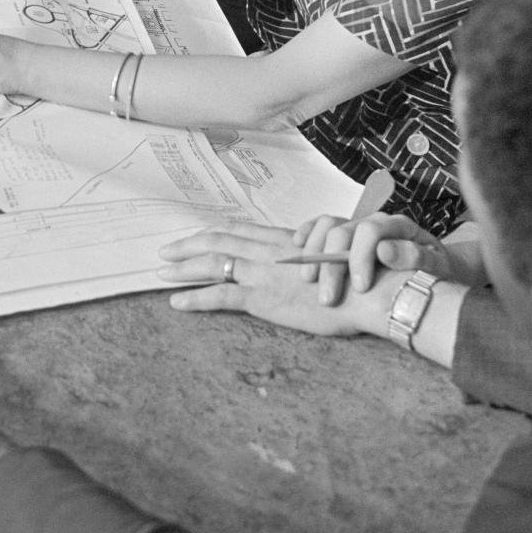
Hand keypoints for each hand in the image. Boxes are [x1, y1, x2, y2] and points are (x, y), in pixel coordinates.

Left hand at [158, 223, 401, 337]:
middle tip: (164, 251)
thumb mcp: (329, 257)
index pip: (239, 230)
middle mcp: (267, 251)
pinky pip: (219, 296)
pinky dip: (195, 298)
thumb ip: (309, 255)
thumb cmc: (358, 278)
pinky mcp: (262, 298)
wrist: (369, 289)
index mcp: (283, 241)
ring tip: (162, 271)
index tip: (195, 235)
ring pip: (212, 262)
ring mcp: (262, 273)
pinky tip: (177, 302)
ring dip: (183, 266)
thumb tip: (301, 259)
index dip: (214, 231)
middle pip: (218, 241)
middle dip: (188, 245)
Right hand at [291, 212, 484, 307]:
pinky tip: (297, 247)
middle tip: (328, 298)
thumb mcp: (436, 268)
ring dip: (313, 252)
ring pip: (326, 226)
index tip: (361, 288)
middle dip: (331, 265)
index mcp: (398, 226)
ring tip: (308, 280)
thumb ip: (416, 257)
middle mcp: (374, 222)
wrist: (433, 275)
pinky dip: (306, 233)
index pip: (370, 230)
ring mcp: (357, 227)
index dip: (361, 256)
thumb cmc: (435, 274)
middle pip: (342, 231)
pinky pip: (318, 225)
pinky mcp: (345, 237)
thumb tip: (384, 250)